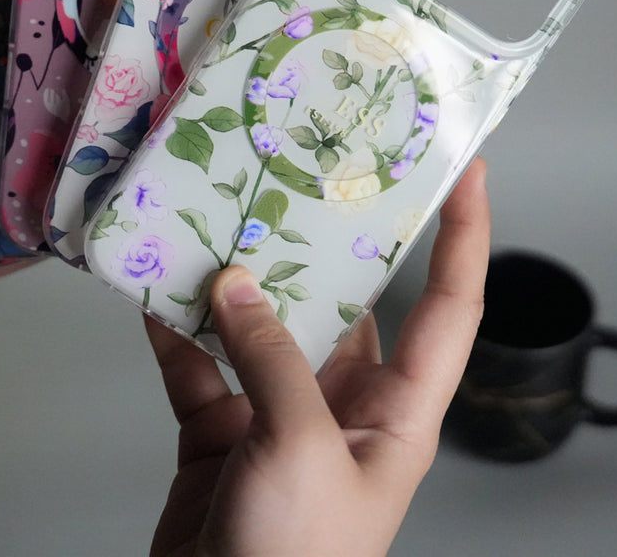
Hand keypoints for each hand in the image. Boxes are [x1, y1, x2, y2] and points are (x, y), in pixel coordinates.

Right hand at [147, 159, 489, 556]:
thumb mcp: (299, 446)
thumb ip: (271, 356)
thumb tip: (235, 285)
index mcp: (398, 411)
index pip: (450, 306)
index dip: (464, 236)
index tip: (465, 171)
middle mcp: (343, 404)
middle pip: (342, 303)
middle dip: (320, 244)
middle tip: (300, 177)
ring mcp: (278, 415)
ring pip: (259, 327)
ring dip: (233, 283)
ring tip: (211, 221)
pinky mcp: (222, 430)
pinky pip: (198, 364)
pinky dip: (174, 331)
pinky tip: (151, 293)